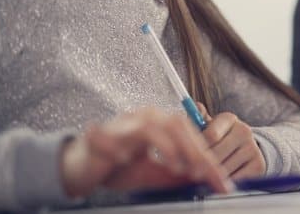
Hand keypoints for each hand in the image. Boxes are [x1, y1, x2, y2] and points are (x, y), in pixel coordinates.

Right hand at [60, 107, 231, 198]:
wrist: (79, 169)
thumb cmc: (116, 169)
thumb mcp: (153, 175)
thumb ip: (177, 175)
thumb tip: (204, 181)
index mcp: (161, 125)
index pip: (191, 137)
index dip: (208, 159)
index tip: (221, 182)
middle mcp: (147, 117)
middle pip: (179, 126)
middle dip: (195, 152)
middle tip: (204, 175)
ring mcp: (127, 122)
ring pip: (156, 126)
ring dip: (170, 147)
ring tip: (179, 168)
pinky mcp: (105, 132)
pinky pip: (123, 135)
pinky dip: (133, 147)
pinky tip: (135, 160)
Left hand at [197, 103, 265, 179]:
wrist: (246, 149)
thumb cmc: (220, 138)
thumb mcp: (208, 127)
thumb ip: (197, 119)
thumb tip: (195, 105)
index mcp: (229, 119)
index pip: (211, 135)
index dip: (197, 149)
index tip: (189, 157)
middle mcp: (244, 130)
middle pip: (216, 154)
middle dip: (202, 166)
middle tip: (192, 173)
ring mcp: (252, 148)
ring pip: (224, 169)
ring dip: (212, 176)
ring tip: (205, 176)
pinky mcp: (259, 164)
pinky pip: (236, 179)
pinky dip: (225, 183)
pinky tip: (219, 181)